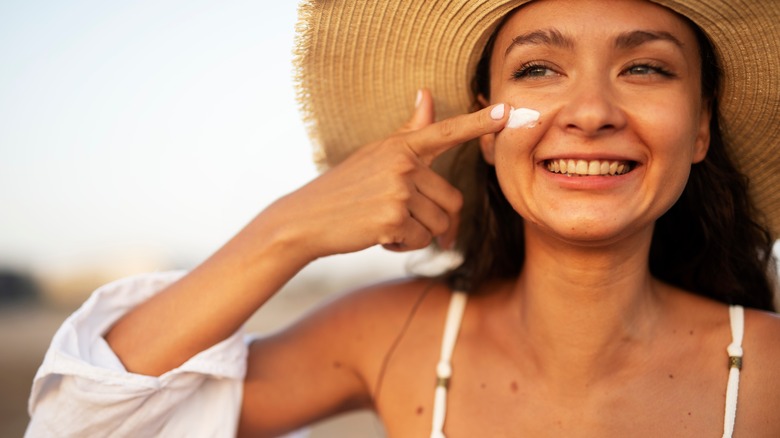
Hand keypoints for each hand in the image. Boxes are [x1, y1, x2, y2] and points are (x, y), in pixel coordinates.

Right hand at [265, 89, 508, 259]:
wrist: (307, 218)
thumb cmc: (345, 186)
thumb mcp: (376, 153)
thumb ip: (409, 131)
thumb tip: (426, 94)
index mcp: (400, 146)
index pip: (445, 132)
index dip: (477, 124)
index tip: (506, 112)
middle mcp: (402, 164)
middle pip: (451, 201)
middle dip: (438, 221)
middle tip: (412, 226)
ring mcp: (398, 190)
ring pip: (439, 224)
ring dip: (419, 235)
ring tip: (388, 226)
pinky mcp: (393, 218)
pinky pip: (422, 240)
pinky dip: (405, 246)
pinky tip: (381, 237)